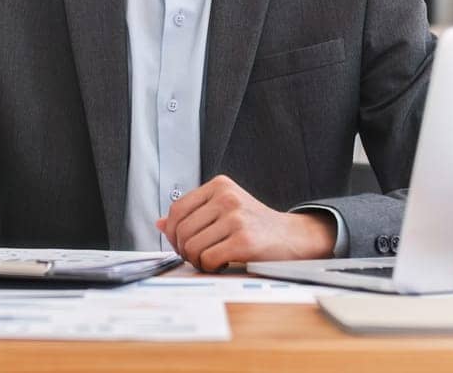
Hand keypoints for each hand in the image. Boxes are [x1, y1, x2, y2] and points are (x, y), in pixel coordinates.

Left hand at [155, 175, 335, 271]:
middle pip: (181, 229)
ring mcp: (236, 218)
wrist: (293, 237)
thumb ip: (193, 214)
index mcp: (219, 185)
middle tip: (197, 256)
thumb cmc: (256, 225)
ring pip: (192, 246)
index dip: (172, 231)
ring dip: (197, 260)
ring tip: (211, 260)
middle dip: (183, 249)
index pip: (177, 209)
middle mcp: (227, 197)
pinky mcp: (244, 240)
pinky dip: (209, 267)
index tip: (181, 243)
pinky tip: (221, 264)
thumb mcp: (225, 209)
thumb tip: (159, 224)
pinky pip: (208, 259)